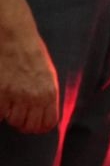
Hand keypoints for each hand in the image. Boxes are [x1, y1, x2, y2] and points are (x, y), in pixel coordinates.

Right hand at [0, 17, 59, 133]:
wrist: (15, 39)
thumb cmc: (32, 55)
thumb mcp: (48, 75)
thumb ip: (47, 96)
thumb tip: (44, 115)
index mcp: (49, 93)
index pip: (47, 124)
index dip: (39, 126)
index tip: (32, 123)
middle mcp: (34, 97)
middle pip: (28, 125)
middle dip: (23, 123)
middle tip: (19, 114)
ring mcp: (15, 96)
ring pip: (13, 120)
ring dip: (10, 116)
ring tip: (10, 104)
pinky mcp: (0, 93)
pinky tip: (2, 101)